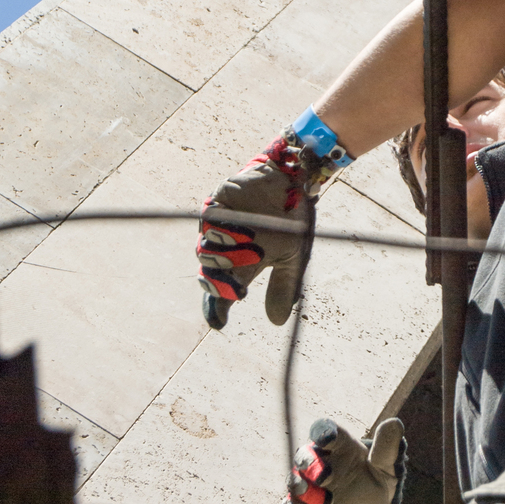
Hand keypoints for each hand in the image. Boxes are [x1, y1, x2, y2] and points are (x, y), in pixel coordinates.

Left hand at [197, 134, 321, 327]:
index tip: (218, 323)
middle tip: (235, 286)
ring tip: (246, 253)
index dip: (217, 307)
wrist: (298, 180)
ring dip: (222, 255)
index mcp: (242, 262)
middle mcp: (226, 245)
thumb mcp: (293, 257)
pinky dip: (220, 228)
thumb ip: (283, 286)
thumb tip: (276, 322)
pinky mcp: (219, 200)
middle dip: (219, 281)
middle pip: (210, 271)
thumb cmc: (293, 220)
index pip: (222, 289)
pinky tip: (239, 232)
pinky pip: (209, 218)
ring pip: (205, 248)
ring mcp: (220, 223)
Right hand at [283, 418, 406, 503]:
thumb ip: (387, 448)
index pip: (326, 431)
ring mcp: (308, 484)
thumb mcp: (387, 467)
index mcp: (338, 445)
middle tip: (323, 476)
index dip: (323, 431)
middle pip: (305, 455)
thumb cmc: (378, 483)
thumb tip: (395, 423)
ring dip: (300, 486)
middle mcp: (319, 461)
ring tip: (314, 495)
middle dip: (309, 463)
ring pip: (295, 479)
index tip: (326, 437)